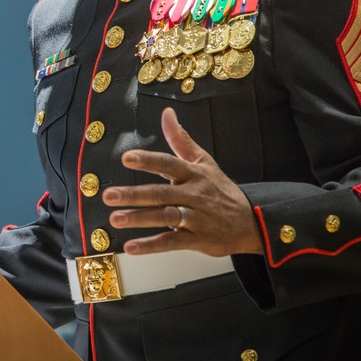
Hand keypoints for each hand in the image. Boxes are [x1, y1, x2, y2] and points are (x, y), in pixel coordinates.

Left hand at [101, 107, 263, 256]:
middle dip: (134, 194)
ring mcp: (196, 218)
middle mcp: (194, 194)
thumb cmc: (220, 189)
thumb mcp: (203, 161)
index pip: (168, 163)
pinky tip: (131, 247)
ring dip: (139, 218)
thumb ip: (181, 139)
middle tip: (109, 195)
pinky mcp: (198, 239)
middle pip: (161, 193)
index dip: (148, 161)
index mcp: (193, 174)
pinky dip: (151, 245)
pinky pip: (172, 242)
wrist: (251, 220)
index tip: (126, 158)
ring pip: (166, 217)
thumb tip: (167, 113)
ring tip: (116, 219)